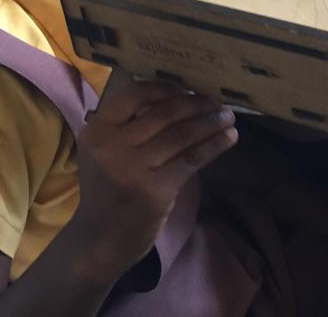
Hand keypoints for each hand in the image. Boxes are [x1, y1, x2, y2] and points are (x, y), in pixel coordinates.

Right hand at [74, 76, 237, 272]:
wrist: (100, 239)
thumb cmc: (108, 189)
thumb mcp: (103, 151)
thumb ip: (127, 124)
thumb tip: (175, 97)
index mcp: (98, 129)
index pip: (134, 93)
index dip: (165, 88)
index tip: (188, 88)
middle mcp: (113, 145)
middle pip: (164, 113)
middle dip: (196, 104)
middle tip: (217, 101)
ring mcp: (133, 167)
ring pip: (181, 134)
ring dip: (210, 122)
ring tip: (228, 117)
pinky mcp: (155, 189)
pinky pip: (192, 158)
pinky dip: (214, 145)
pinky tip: (229, 138)